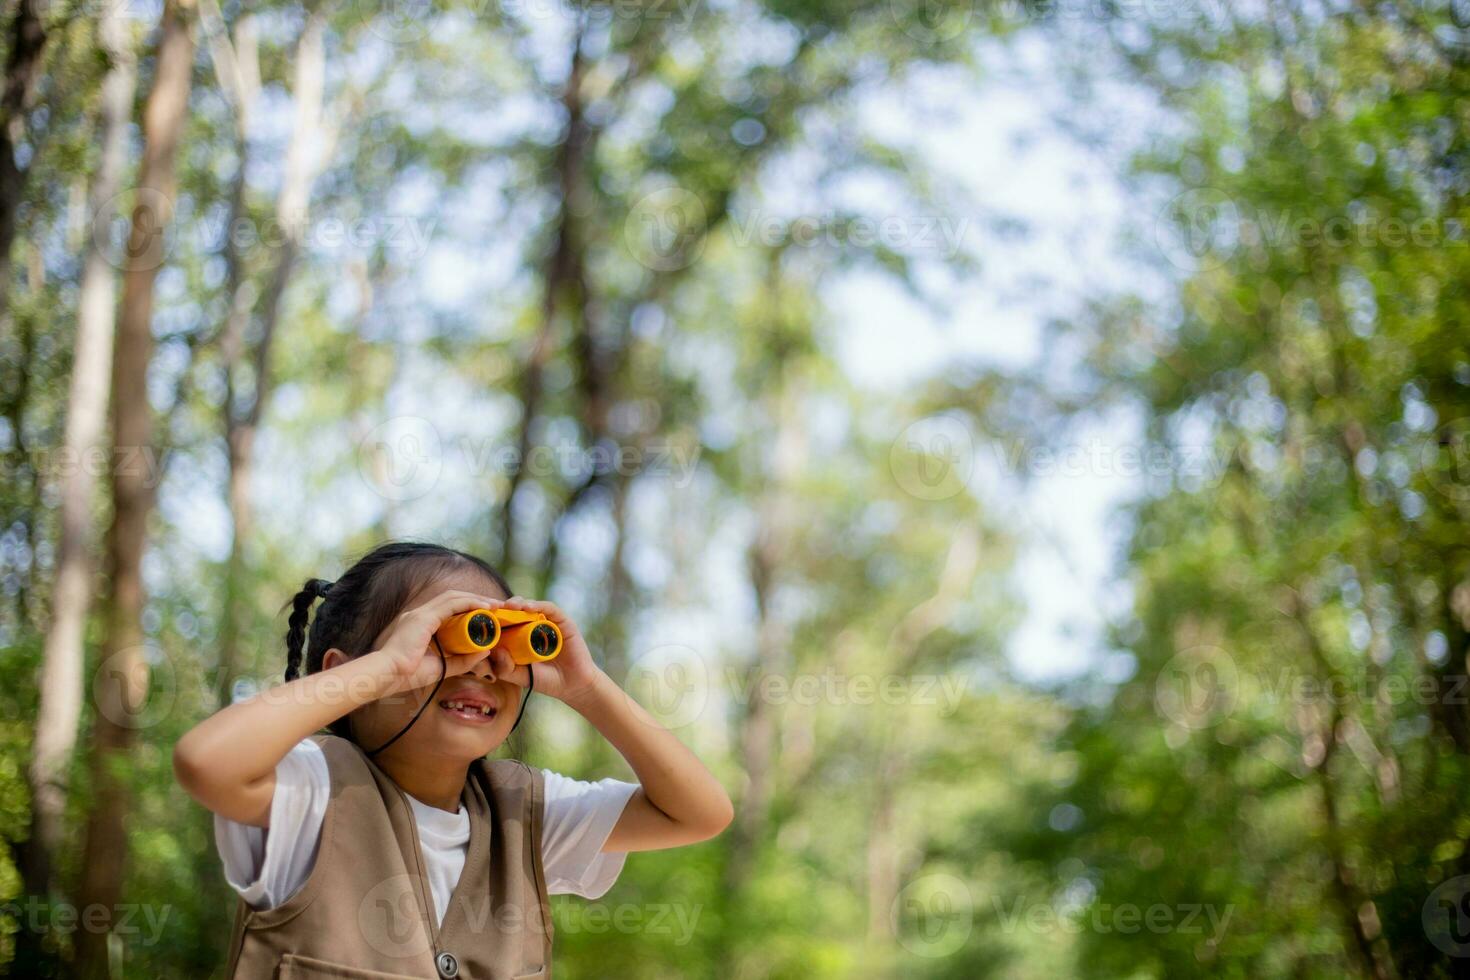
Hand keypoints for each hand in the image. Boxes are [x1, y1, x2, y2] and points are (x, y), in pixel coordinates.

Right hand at [364, 590, 505, 696]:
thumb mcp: (441, 667)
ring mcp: (420, 613)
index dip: (469, 608)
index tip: (487, 615)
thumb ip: (461, 660)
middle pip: (453, 599)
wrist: (385, 676)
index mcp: (420, 625)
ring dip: (477, 599)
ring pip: (454, 597)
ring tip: (495, 605)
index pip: (448, 609)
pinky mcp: (423, 617)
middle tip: (497, 606)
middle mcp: (419, 614)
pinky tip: (485, 607)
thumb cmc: (405, 675)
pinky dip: (470, 602)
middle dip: (477, 600)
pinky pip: (452, 603)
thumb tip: (484, 651)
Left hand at [485, 597, 605, 704]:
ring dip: (517, 603)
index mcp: (519, 635)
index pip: (502, 621)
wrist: (571, 685)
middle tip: (490, 608)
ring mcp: (547, 621)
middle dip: (501, 607)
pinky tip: (528, 608)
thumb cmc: (544, 679)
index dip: (490, 617)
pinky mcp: (562, 620)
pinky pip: (549, 608)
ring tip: (508, 606)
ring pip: (530, 605)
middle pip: (514, 609)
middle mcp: (532, 625)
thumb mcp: (518, 675)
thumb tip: (493, 650)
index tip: (477, 617)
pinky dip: (538, 605)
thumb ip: (504, 667)